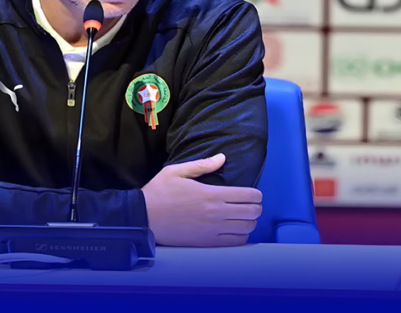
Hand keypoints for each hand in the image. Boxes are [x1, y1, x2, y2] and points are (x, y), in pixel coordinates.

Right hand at [140, 153, 262, 247]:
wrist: (144, 218)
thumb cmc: (159, 192)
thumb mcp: (177, 171)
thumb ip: (202, 165)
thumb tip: (222, 157)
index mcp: (211, 194)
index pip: (249, 195)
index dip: (256, 194)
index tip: (253, 194)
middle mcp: (216, 213)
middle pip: (252, 213)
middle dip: (256, 207)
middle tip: (250, 205)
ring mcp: (213, 230)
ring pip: (247, 229)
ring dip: (249, 222)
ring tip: (243, 218)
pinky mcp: (207, 243)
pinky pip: (235, 243)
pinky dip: (240, 236)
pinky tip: (234, 231)